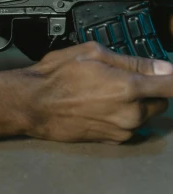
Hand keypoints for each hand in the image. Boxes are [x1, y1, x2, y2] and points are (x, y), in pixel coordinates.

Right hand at [22, 41, 172, 143]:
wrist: (33, 104)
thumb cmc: (57, 77)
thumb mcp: (93, 53)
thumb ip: (132, 61)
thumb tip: (160, 66)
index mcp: (129, 88)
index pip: (172, 85)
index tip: (171, 73)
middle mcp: (130, 113)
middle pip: (162, 101)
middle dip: (151, 88)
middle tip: (128, 76)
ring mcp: (123, 129)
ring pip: (146, 114)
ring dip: (136, 102)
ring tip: (108, 90)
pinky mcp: (113, 140)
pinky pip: (130, 126)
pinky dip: (123, 115)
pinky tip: (101, 104)